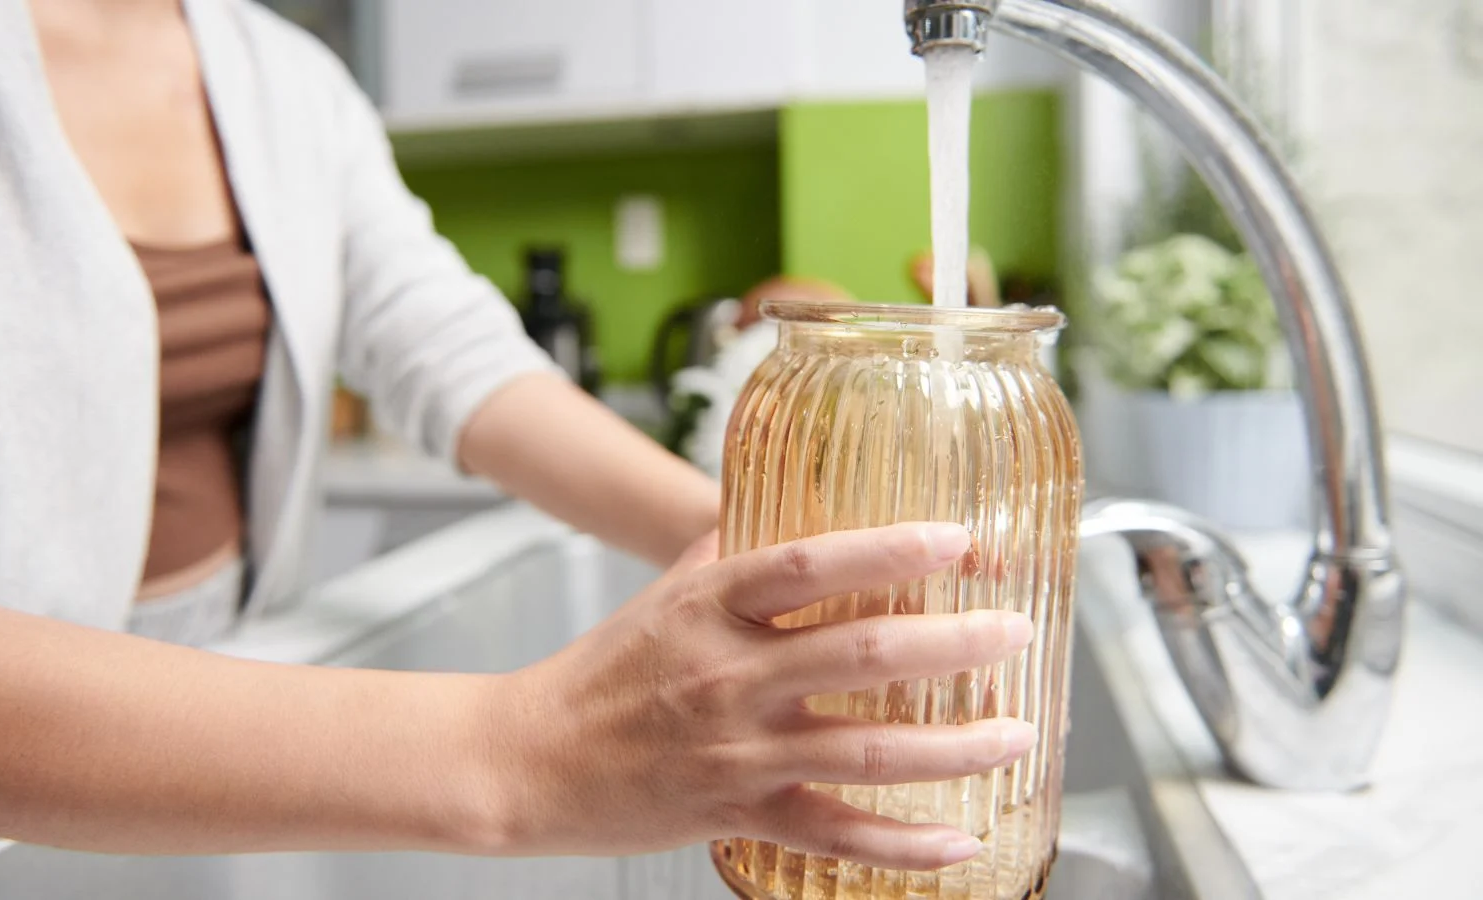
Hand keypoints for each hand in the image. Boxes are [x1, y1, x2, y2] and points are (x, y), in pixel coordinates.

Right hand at [491, 523, 1035, 870]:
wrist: (528, 760)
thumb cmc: (603, 670)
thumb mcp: (664, 596)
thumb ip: (732, 552)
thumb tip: (797, 509)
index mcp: (712, 607)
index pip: (812, 563)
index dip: (890, 548)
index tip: (958, 540)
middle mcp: (730, 675)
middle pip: (864, 653)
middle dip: (957, 642)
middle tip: (1015, 631)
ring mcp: (737, 749)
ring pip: (868, 747)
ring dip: (956, 744)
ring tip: (1019, 733)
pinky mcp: (735, 812)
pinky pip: (835, 831)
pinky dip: (903, 844)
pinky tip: (962, 840)